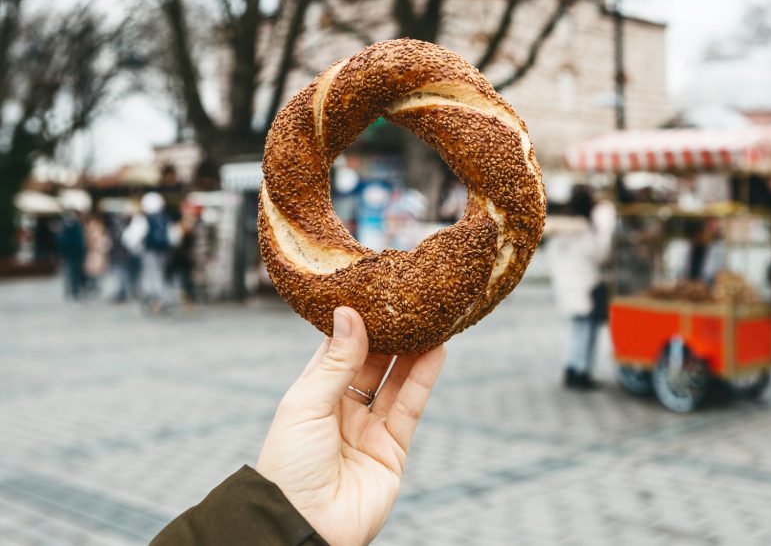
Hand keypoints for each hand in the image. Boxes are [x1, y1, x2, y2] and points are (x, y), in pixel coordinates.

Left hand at [256, 307, 445, 545]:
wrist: (303, 525)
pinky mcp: (393, 450)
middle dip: (389, 334)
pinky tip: (436, 350)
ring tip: (429, 318)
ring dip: (412, 351)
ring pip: (395, 382)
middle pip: (371, 363)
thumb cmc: (290, 466)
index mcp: (313, 397)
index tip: (373, 293)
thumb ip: (336, 361)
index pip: (337, 351)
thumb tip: (350, 313)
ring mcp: (368, 430)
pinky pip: (411, 406)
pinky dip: (424, 378)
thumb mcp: (306, 404)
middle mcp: (341, 410)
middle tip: (408, 301)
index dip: (355, 324)